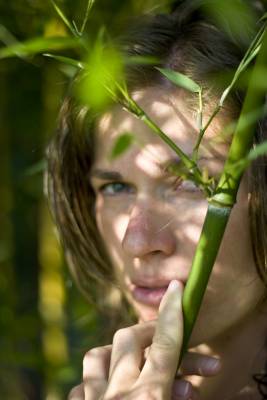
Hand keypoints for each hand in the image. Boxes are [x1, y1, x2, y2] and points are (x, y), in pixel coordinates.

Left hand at [69, 281, 220, 399]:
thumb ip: (180, 396)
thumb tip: (187, 387)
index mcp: (149, 399)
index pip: (165, 345)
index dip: (173, 313)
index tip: (176, 288)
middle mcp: (117, 395)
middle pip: (129, 338)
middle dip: (149, 331)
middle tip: (166, 340)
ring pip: (98, 355)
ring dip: (118, 354)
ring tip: (137, 366)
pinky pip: (81, 385)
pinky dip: (97, 382)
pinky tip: (110, 391)